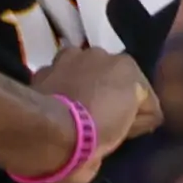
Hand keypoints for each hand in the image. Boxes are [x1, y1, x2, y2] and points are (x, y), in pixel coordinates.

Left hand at [23, 47, 160, 182]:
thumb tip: (138, 118)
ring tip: (78, 112)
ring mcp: (66, 58)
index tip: (126, 129)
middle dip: (107, 92)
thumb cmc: (99, 129)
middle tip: (101, 119)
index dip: (135, 111)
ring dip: (82, 85)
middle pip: (109, 77)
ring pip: (83, 73)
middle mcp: (98, 53)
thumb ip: (141, 116)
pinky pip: (56, 81)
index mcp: (127, 65)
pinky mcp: (41, 72)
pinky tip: (57, 107)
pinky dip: (58, 90)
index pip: (139, 90)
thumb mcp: (135, 128)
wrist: (50, 130)